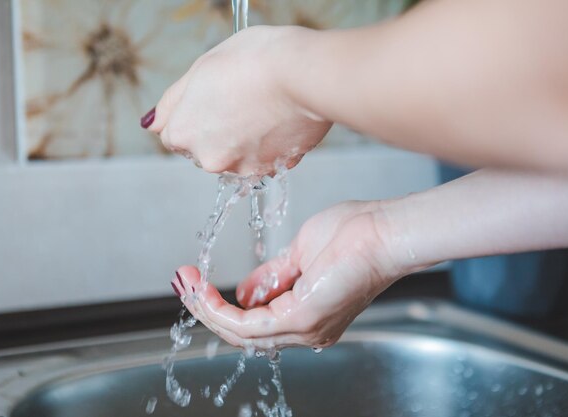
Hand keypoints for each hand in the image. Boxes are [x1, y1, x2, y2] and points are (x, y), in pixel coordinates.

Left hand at [146, 26, 331, 175]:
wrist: (303, 74)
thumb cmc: (254, 61)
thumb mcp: (200, 68)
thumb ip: (172, 103)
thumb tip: (152, 124)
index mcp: (183, 133)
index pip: (174, 133)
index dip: (194, 112)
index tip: (214, 97)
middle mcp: (208, 159)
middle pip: (205, 148)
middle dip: (218, 131)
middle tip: (241, 99)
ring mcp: (242, 168)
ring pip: (236, 156)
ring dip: (245, 141)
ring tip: (263, 108)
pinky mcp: (273, 169)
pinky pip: (265, 160)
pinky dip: (270, 146)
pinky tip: (279, 121)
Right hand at [172, 201, 405, 349]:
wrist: (383, 230)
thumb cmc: (355, 236)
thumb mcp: (300, 257)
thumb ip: (271, 277)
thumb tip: (243, 292)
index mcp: (307, 316)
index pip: (256, 324)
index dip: (222, 306)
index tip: (198, 282)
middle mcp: (306, 332)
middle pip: (242, 333)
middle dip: (206, 308)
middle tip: (183, 282)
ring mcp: (304, 330)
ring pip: (240, 333)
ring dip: (207, 308)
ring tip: (187, 282)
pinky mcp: (302, 319)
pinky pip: (248, 324)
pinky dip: (220, 308)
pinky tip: (204, 289)